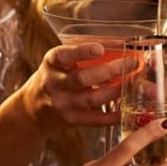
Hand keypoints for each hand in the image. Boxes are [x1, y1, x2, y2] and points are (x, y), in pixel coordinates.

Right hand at [17, 42, 132, 132]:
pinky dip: (112, 116)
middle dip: (110, 71)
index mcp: (52, 62)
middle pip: (82, 78)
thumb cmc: (54, 77)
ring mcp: (61, 103)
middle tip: (131, 63)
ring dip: (116, 91)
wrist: (32, 109)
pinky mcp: (70, 120)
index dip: (82, 52)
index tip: (100, 48)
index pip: (64, 55)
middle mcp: (54, 83)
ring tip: (134, 82)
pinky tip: (126, 109)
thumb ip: (82, 54)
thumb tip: (119, 44)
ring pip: (92, 99)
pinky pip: (94, 120)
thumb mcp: (59, 61)